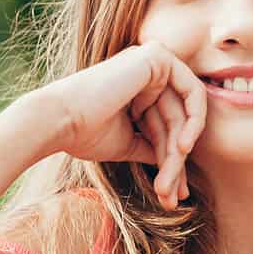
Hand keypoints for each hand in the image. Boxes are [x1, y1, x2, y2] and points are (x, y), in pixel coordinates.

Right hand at [34, 42, 206, 208]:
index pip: (168, 124)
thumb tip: (180, 161)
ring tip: (168, 183)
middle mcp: (147, 71)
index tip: (174, 194)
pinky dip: (193, 121)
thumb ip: (155, 146)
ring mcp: (153, 60)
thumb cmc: (85, 133)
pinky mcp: (157, 57)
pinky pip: (193, 91)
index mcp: (139, 87)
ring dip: (178, 153)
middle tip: (172, 196)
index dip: (174, 161)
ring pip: (184, 113)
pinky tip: (182, 148)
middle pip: (177, 121)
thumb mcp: (130, 143)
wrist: (59, 121)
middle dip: (176, 162)